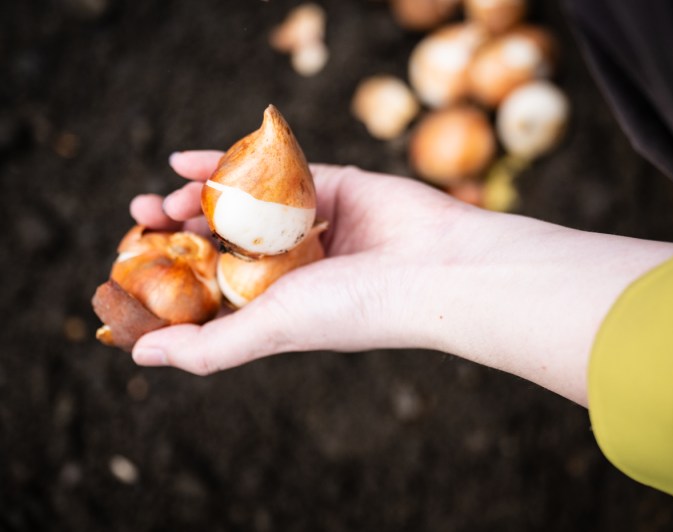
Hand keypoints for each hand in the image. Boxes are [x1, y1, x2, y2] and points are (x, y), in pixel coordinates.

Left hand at [130, 151, 672, 405]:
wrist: (437, 269)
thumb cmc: (355, 308)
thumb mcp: (271, 331)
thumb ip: (207, 347)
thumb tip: (137, 356)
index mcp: (281, 302)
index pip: (213, 284)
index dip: (171, 271)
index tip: (133, 258)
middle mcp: (295, 263)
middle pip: (224, 239)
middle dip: (179, 229)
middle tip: (142, 218)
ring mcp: (314, 222)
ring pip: (245, 201)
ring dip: (198, 195)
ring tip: (165, 198)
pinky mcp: (334, 183)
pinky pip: (276, 166)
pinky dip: (232, 160)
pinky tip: (188, 161)